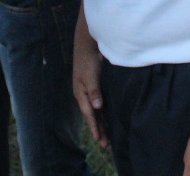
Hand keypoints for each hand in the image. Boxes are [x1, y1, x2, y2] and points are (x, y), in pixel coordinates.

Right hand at [73, 21, 107, 147]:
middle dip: (99, 130)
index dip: (95, 128)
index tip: (101, 141)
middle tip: (106, 145)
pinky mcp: (95, 86)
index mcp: (81, 94)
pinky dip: (103, 113)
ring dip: (102, 123)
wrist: (87, 44)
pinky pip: (99, 104)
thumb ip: (94, 92)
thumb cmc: (88, 60)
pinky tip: (108, 118)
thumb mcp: (91, 76)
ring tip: (107, 136)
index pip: (90, 115)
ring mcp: (89, 91)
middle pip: (92, 116)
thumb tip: (97, 108)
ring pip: (96, 111)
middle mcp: (84, 95)